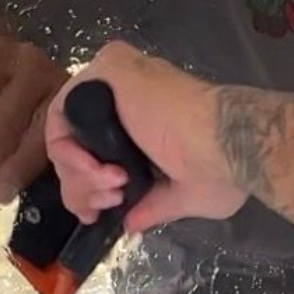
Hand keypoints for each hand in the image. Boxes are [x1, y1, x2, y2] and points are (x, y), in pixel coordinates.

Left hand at [46, 42, 248, 234]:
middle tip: (109, 203)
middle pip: (77, 148)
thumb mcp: (186, 197)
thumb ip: (153, 205)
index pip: (99, 153)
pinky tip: (97, 170)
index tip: (100, 213)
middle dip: (83, 189)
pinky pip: (63, 114)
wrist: (230, 146)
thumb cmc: (221, 170)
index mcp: (149, 124)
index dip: (89, 188)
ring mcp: (117, 84)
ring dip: (80, 176)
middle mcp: (130, 100)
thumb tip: (132, 222)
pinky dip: (68, 151)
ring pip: (67, 135)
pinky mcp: (107, 71)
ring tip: (116, 186)